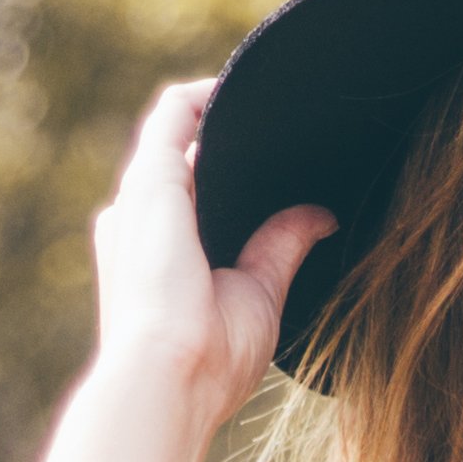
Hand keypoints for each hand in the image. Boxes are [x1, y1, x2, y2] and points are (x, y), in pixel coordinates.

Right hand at [91, 77, 337, 428]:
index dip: (224, 177)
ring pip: (175, 130)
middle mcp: (138, 223)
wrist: (168, 377)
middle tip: (280, 128)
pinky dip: (207, 93)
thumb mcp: (259, 296)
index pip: (186, 200)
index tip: (272, 165)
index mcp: (154, 257)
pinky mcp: (151, 179)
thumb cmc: (210, 359)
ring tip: (267, 99)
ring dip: (215, 109)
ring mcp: (141, 200)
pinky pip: (175, 111)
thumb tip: (323, 216)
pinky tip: (246, 84)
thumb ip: (281, 247)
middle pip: (179, 162)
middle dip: (222, 140)